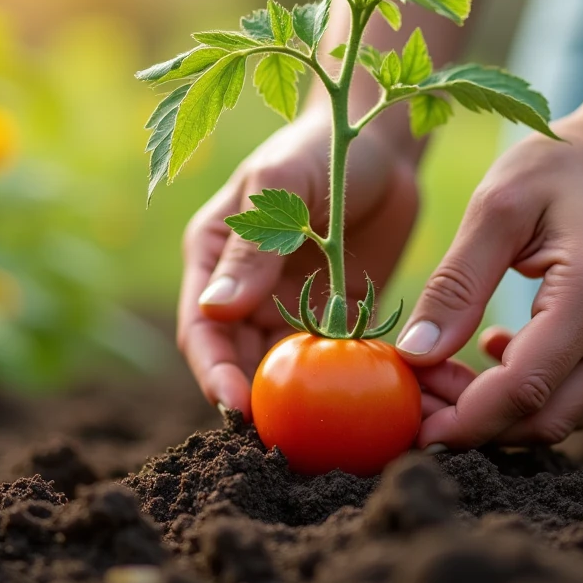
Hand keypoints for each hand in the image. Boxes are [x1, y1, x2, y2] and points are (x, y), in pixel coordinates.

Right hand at [179, 109, 418, 417]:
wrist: (379, 142)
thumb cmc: (320, 148)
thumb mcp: (282, 184)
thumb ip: (252, 244)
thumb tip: (217, 309)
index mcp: (212, 258)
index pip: (202, 330)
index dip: (214, 373)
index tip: (237, 407)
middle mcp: (244, 291)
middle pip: (239, 362)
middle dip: (256, 402)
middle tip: (284, 440)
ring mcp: (288, 307)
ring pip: (284, 371)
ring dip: (299, 402)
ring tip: (325, 435)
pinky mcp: (333, 317)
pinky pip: (332, 361)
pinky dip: (344, 384)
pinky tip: (367, 403)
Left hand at [396, 99, 582, 448]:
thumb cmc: (567, 164)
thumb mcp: (498, 206)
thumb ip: (456, 283)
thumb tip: (414, 353)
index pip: (524, 389)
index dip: (461, 418)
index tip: (407, 417)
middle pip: (545, 420)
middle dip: (473, 423)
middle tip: (416, 393)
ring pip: (563, 416)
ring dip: (497, 412)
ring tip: (442, 369)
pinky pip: (579, 394)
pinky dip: (528, 392)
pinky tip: (492, 348)